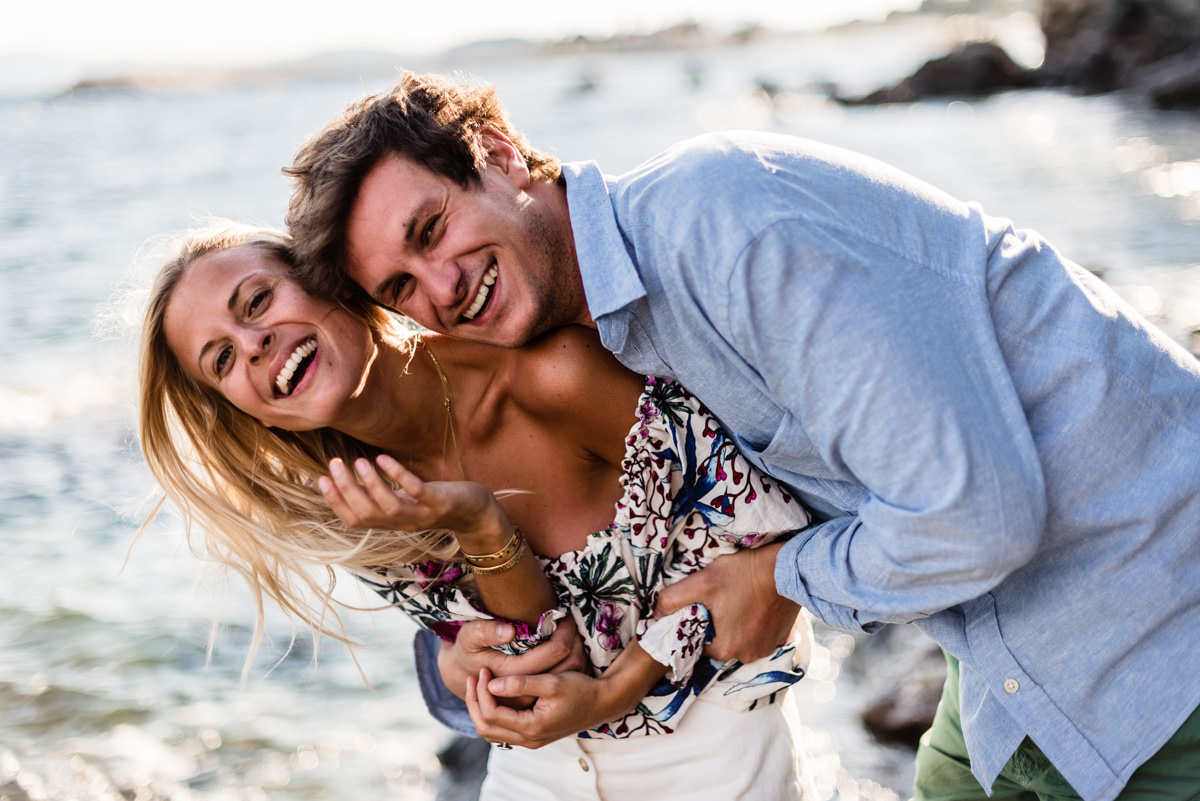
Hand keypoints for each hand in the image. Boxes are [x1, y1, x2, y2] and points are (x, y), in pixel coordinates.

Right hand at [319, 454, 504, 547]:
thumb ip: (377, 496)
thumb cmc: (433, 501)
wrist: (475, 512)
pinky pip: (416, 491)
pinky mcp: (439, 502)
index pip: (354, 520)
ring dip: (371, 484)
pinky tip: (385, 458)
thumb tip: (345, 482)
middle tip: (334, 463)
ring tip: (359, 461)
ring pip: (388, 506)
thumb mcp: (402, 500)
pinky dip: (399, 476)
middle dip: (346, 490)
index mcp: (390, 523)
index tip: (320, 479)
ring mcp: (421, 514)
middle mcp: (402, 522)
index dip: (336, 502)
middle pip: (366, 513)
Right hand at [438, 617, 587, 707]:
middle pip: (569, 663)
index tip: (562, 614)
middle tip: (570, 621)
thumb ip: (485, 632)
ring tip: (571, 632)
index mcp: (514, 673)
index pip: (555, 651)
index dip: (563, 630)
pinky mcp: (538, 698)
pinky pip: (566, 678)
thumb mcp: (469, 637)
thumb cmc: (467, 651)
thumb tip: (510, 630)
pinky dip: (572, 661)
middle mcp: (528, 690)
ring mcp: (535, 696)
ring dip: (577, 650)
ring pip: (572, 672)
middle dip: (574, 639)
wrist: (463, 675)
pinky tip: (567, 646)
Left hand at [465, 641, 663, 747]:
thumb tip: (492, 684)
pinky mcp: (534, 735)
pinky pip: (503, 730)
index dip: (481, 692)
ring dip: (481, 709)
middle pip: (485, 728)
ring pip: (492, 732)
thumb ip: (521, 683)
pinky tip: (495, 694)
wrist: (603, 702)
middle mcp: (528, 740)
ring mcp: (531, 740)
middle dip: (474, 702)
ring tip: (480, 684)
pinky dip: (493, 714)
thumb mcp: (552, 682)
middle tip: (474, 678)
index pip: (491, 714)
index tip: (484, 670)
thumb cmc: (581, 690)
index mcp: (531, 728)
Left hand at [654, 543, 799, 662]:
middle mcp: (747, 655)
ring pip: (740, 639)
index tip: (702, 605)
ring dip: (736, 624)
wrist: (787, 567)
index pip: (700, 643)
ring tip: (738, 599)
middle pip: (720, 642)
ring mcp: (767, 648)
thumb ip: (673, 599)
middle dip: (717, 624)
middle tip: (720, 599)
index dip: (697, 623)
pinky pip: (759, 635)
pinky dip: (754, 623)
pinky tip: (753, 604)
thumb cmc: (743, 574)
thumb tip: (656, 614)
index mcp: (725, 648)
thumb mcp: (702, 582)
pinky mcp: (781, 638)